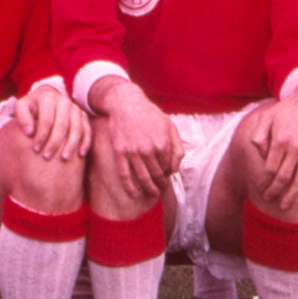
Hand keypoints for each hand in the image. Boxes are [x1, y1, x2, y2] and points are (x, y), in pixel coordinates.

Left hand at [16, 84, 89, 160]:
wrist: (47, 99)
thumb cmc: (32, 107)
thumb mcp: (22, 107)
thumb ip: (22, 117)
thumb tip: (29, 132)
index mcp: (48, 98)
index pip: (46, 120)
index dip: (41, 135)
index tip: (35, 149)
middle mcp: (64, 102)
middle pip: (62, 125)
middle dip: (54, 143)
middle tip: (47, 157)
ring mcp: (75, 109)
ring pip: (76, 128)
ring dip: (71, 145)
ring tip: (63, 158)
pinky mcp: (83, 116)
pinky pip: (87, 130)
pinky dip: (85, 142)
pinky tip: (80, 154)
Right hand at [93, 78, 181, 198]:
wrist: (125, 104)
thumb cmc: (150, 115)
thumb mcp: (170, 127)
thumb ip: (177, 148)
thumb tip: (175, 169)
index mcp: (162, 143)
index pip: (168, 167)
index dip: (168, 174)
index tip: (167, 177)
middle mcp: (148, 149)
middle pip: (157, 175)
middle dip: (161, 185)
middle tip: (161, 188)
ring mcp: (133, 152)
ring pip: (142, 178)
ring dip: (149, 189)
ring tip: (153, 193)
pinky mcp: (120, 152)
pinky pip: (124, 174)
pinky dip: (130, 187)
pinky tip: (135, 194)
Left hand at [244, 80, 297, 212]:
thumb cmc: (286, 111)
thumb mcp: (266, 117)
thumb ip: (259, 135)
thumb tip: (259, 154)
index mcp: (280, 140)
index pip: (270, 168)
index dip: (265, 181)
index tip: (260, 188)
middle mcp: (296, 148)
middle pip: (284, 177)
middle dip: (275, 191)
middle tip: (268, 200)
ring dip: (292, 196)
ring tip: (284, 206)